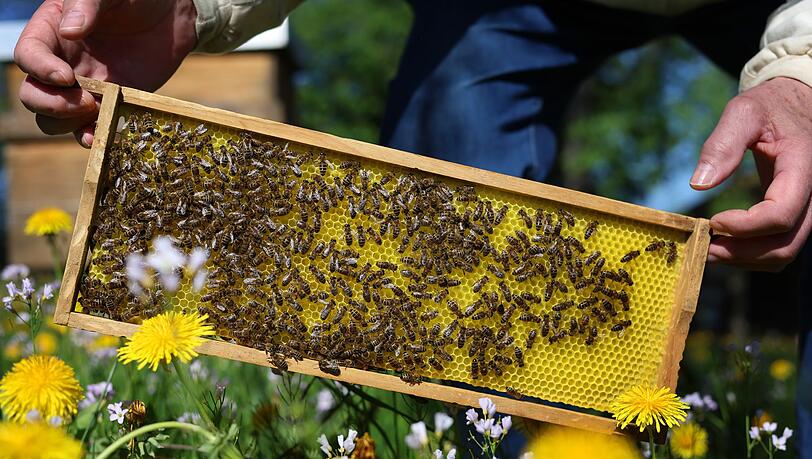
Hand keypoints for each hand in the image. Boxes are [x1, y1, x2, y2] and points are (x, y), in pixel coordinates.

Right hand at [14, 0, 197, 146]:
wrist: (170, 17)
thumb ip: (87, 5)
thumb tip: (70, 30)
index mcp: (51, 32)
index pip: (28, 56)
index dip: (40, 70)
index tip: (66, 77)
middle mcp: (61, 64)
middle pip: (34, 94)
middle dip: (51, 105)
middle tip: (86, 102)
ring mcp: (84, 88)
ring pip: (55, 119)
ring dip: (69, 124)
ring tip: (97, 112)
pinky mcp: (109, 104)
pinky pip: (90, 128)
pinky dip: (92, 136)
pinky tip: (100, 135)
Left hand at [691, 77, 811, 271]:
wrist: (796, 103)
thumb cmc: (769, 106)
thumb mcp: (744, 112)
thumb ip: (722, 145)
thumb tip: (698, 184)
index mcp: (802, 167)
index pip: (781, 214)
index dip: (745, 227)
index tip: (712, 222)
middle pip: (786, 244)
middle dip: (742, 253)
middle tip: (704, 248)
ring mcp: (807, 206)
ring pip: (785, 251)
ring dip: (746, 258)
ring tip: (709, 249)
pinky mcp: (796, 212)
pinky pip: (781, 245)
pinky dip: (753, 253)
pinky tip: (724, 244)